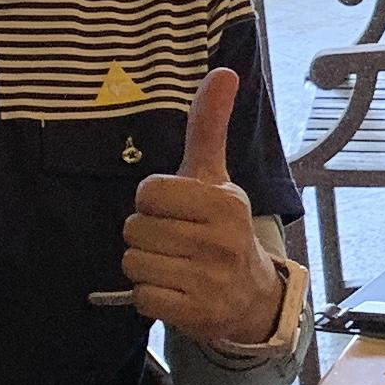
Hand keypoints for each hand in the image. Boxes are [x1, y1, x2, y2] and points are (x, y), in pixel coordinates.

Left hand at [123, 67, 283, 346]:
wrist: (251, 296)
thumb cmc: (220, 227)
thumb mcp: (215, 177)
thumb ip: (210, 125)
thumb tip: (223, 71)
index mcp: (225, 202)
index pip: (148, 192)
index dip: (152, 202)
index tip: (176, 210)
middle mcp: (222, 240)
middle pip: (135, 230)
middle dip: (146, 236)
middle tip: (176, 242)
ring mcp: (211, 279)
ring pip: (133, 263)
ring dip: (145, 266)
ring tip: (175, 266)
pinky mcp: (197, 313)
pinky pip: (141, 296)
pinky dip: (150, 296)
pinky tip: (176, 290)